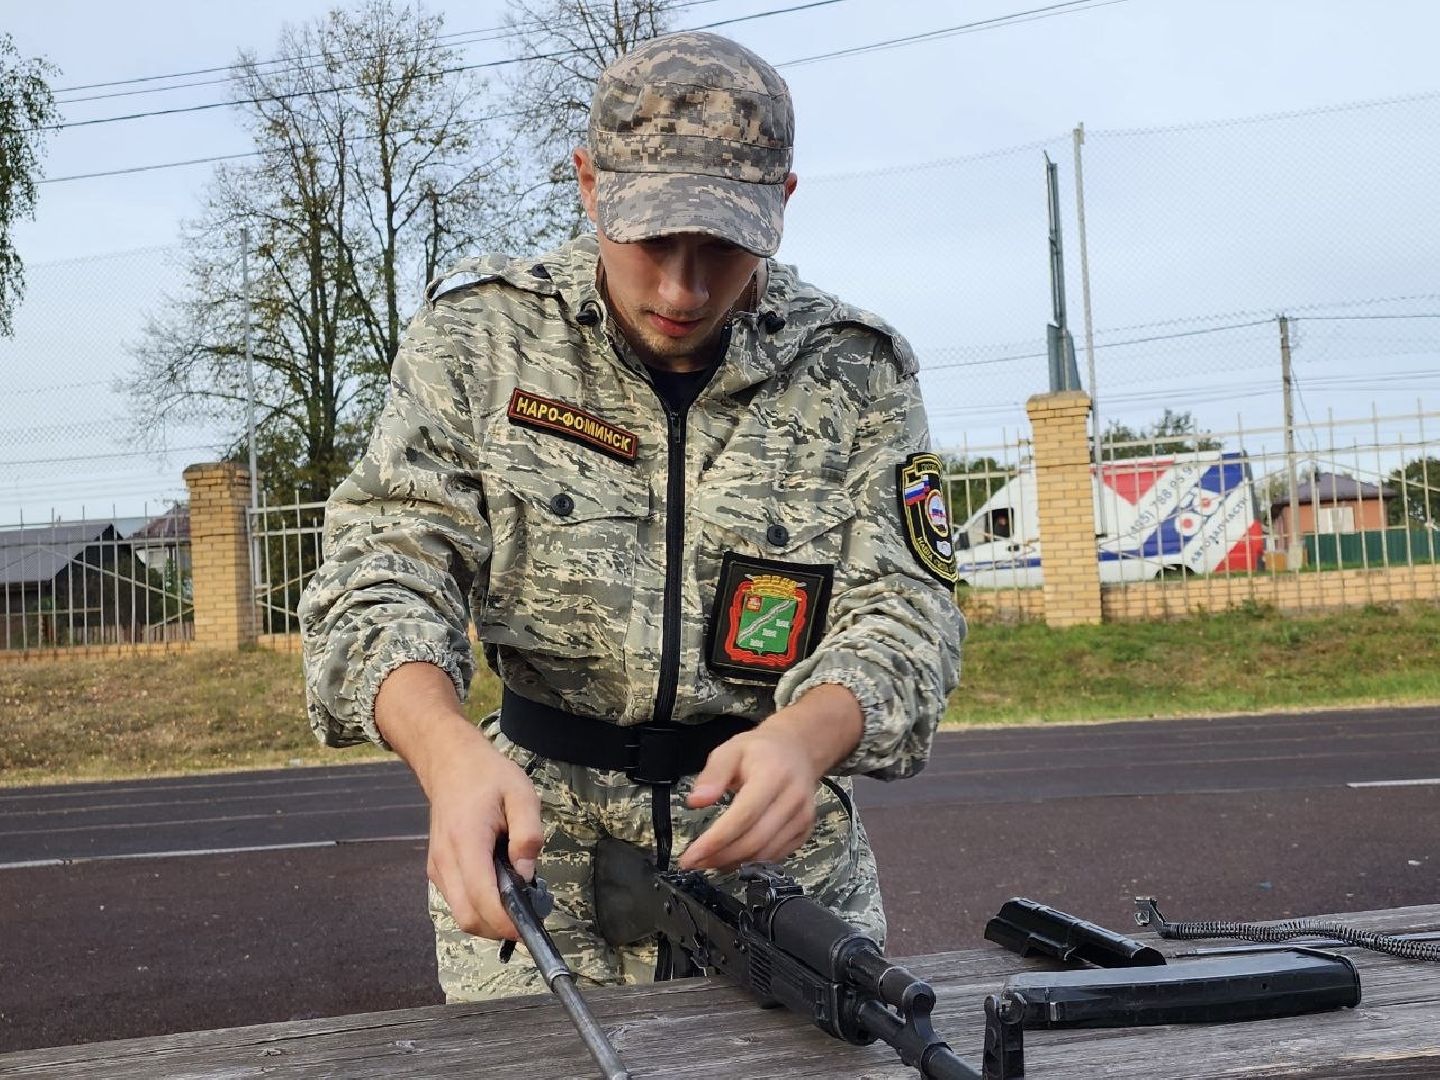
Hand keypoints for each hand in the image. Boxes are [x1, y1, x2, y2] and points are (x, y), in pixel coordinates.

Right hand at [421, 724, 543, 940]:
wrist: (451, 763)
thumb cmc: (489, 777)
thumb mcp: (522, 794)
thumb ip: (528, 834)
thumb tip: (526, 875)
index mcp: (466, 841)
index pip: (481, 898)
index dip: (505, 922)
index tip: (530, 930)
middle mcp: (445, 860)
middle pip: (467, 917)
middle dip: (498, 929)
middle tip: (528, 916)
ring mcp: (437, 867)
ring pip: (461, 914)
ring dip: (489, 919)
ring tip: (516, 899)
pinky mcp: (436, 870)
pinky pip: (457, 901)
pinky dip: (478, 907)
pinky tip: (498, 887)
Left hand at [677, 725, 820, 872]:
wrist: (797, 751)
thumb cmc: (760, 751)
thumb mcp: (730, 750)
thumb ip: (713, 774)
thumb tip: (696, 801)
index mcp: (773, 775)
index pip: (743, 816)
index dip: (716, 840)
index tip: (691, 855)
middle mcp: (793, 799)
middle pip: (754, 840)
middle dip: (721, 856)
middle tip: (694, 862)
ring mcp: (802, 817)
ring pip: (765, 853)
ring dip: (734, 863)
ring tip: (709, 861)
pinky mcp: (805, 831)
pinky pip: (777, 855)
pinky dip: (752, 862)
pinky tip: (732, 858)